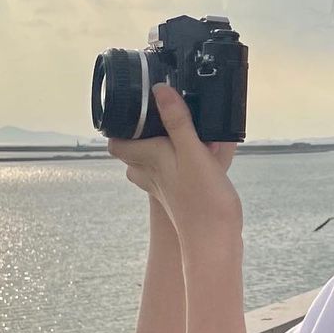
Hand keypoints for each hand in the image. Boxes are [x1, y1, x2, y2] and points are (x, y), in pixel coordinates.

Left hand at [107, 84, 242, 239]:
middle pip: (135, 151)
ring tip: (184, 132)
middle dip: (145, 133)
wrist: (216, 241)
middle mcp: (152, 174)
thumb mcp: (192, 152)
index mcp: (149, 160)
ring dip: (164, 147)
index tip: (132, 110)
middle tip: (161, 117)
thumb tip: (160, 90)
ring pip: (154, 163)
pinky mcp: (181, 196)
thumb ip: (177, 121)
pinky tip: (204, 155)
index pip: (117, 143)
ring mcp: (166, 188)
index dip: (119, 126)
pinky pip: (173, 174)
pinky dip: (182, 162)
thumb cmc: (203, 200)